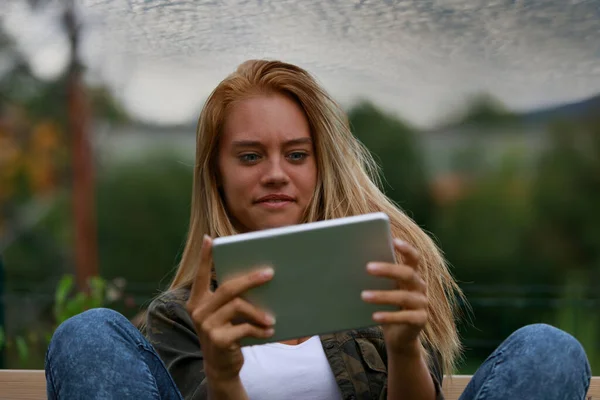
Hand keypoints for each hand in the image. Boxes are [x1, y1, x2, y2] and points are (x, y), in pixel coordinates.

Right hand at [185, 235, 275, 382]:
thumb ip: (230, 299)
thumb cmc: (227, 333)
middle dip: (250, 279)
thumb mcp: (223, 315)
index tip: (209, 239)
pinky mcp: (218, 340)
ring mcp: (206, 326)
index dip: (205, 257)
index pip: (200, 275)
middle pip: (227, 288)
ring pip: (238, 307)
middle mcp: (198, 311)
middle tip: (269, 274)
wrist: (221, 367)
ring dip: (258, 312)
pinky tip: (269, 332)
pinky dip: (259, 330)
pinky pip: (243, 328)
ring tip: (272, 318)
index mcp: (198, 301)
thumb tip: (257, 276)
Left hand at [361, 239, 427, 355]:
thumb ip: (376, 277)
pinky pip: (405, 317)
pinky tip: (374, 316)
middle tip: (367, 267)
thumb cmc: (387, 306)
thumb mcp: (382, 289)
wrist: (399, 335)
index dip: (406, 249)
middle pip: (407, 273)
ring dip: (382, 295)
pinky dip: (389, 316)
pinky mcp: (420, 320)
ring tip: (363, 295)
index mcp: (411, 275)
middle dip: (388, 269)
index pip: (414, 258)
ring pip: (404, 296)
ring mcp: (422, 304)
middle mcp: (419, 287)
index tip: (393, 241)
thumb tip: (351, 263)